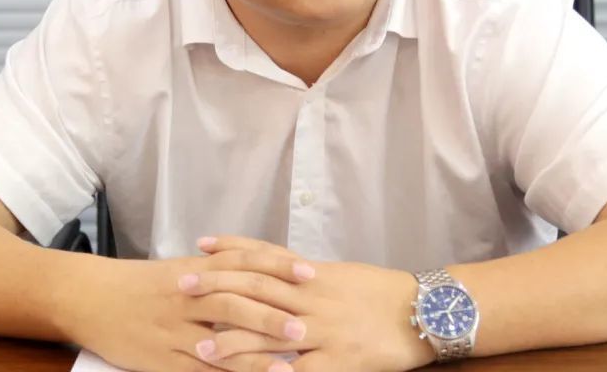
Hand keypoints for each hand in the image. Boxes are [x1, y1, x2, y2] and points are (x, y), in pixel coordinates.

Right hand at [57, 244, 316, 371]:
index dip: (278, 267)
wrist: (90, 297)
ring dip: (256, 353)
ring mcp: (174, 330)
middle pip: (236, 302)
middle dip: (273, 315)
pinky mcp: (161, 360)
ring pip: (220, 341)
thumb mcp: (180, 270)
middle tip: (306, 326)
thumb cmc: (141, 284)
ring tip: (288, 364)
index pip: (244, 263)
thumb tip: (262, 273)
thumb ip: (218, 271)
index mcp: (196, 269)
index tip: (310, 273)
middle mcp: (188, 297)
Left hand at [181, 237, 434, 371]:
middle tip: (183, 288)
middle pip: (257, 289)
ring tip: (201, 348)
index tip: (200, 246)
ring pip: (270, 334)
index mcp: (313, 274)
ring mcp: (324, 331)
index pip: (264, 256)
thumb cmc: (379, 292)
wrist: (424, 311)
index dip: (231, 249)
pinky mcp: (339, 362)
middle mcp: (313, 298)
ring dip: (233, 341)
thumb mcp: (339, 274)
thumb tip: (271, 266)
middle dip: (218, 288)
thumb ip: (304, 273)